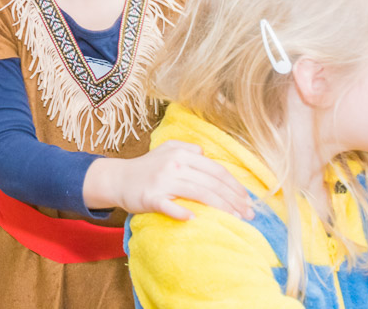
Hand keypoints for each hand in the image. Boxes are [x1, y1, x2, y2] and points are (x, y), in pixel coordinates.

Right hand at [85, 141, 253, 221]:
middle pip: (211, 182)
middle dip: (234, 199)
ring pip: (199, 193)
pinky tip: (195, 219)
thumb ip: (188, 148)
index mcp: (181, 153)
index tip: (247, 200)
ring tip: (236, 219)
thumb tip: (206, 154)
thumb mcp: (166, 150)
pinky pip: (170, 206)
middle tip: (249, 214)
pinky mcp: (151, 197)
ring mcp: (162, 181)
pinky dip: (183, 212)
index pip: (215, 169)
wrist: (117, 179)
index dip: (234, 185)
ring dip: (221, 207)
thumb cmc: (146, 167)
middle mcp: (174, 164)